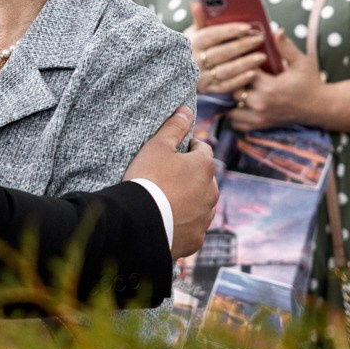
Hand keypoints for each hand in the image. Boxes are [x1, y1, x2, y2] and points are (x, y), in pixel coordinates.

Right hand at [126, 106, 217, 258]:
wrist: (137, 223)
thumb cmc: (147, 180)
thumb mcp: (157, 147)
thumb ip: (174, 127)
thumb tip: (186, 110)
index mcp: (205, 167)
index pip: (202, 150)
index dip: (188, 149)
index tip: (175, 153)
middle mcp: (212, 192)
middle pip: (204, 178)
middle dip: (191, 176)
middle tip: (167, 178)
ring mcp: (205, 217)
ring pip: (202, 204)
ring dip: (191, 201)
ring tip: (168, 201)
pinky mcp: (197, 239)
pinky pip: (194, 228)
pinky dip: (185, 224)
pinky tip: (169, 222)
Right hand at [187, 4, 268, 96]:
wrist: (179, 72)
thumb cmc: (193, 47)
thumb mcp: (193, 33)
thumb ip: (200, 20)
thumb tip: (197, 4)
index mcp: (192, 43)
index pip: (212, 35)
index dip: (230, 31)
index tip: (247, 27)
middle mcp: (194, 61)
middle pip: (222, 52)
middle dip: (243, 45)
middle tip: (260, 39)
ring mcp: (200, 77)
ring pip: (226, 70)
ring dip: (245, 64)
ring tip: (262, 57)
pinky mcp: (208, 90)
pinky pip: (226, 86)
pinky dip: (240, 80)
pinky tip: (253, 73)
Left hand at [226, 28, 325, 131]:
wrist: (320, 107)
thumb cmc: (311, 82)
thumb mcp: (301, 62)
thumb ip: (286, 47)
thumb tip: (276, 30)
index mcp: (270, 87)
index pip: (243, 73)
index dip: (241, 64)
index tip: (244, 58)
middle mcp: (262, 104)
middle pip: (234, 91)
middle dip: (234, 81)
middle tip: (238, 72)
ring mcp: (261, 117)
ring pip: (232, 109)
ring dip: (233, 99)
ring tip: (239, 88)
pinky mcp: (262, 125)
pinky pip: (238, 124)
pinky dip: (236, 115)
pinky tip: (240, 104)